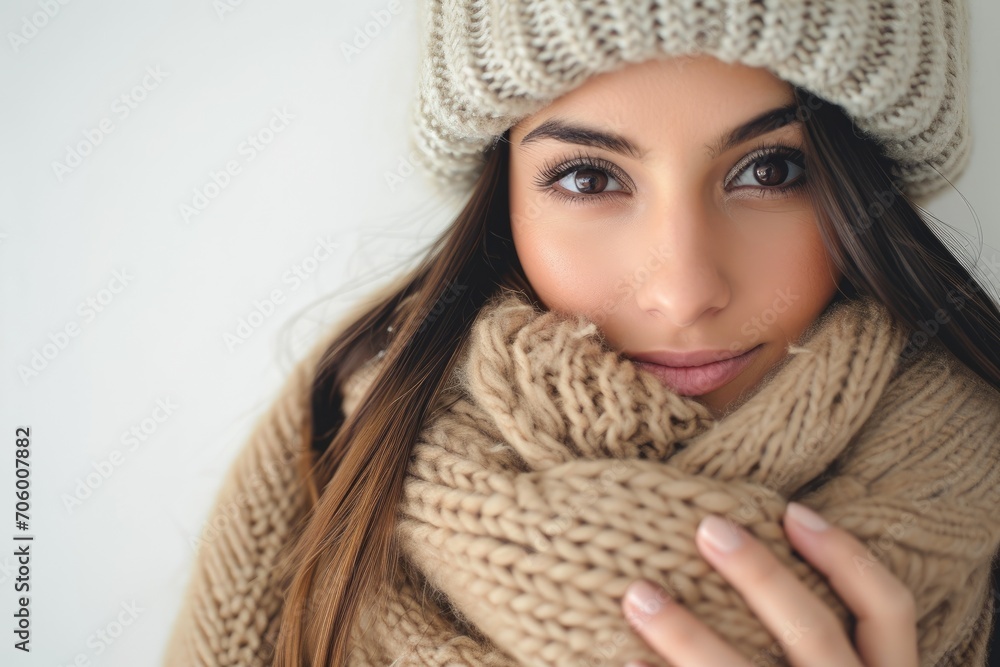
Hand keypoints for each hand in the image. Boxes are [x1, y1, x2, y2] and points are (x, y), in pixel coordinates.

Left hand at [620, 502, 918, 665]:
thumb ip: (815, 645)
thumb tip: (763, 560)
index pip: (886, 611)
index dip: (845, 556)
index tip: (791, 511)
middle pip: (813, 633)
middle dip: (758, 575)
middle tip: (705, 528)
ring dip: (687, 634)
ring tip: (636, 595)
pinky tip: (624, 664)